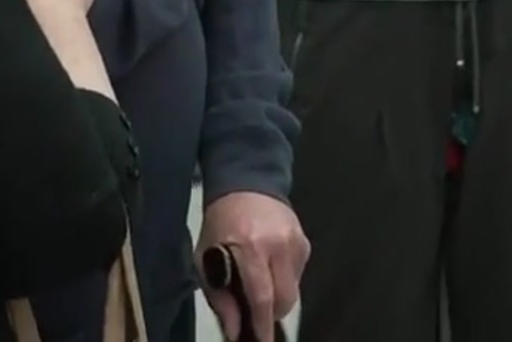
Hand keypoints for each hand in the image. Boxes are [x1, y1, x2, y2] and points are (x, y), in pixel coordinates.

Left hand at [198, 192, 310, 341]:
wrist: (245, 184)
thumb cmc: (221, 223)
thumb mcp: (206, 257)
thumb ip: (220, 296)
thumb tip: (234, 330)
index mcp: (249, 246)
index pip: (262, 295)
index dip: (262, 324)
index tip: (261, 340)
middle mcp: (278, 244)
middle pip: (285, 298)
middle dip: (272, 314)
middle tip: (257, 315)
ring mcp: (296, 242)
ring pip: (295, 290)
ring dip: (278, 297)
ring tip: (260, 284)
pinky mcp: (305, 242)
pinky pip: (298, 275)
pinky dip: (285, 280)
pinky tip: (270, 266)